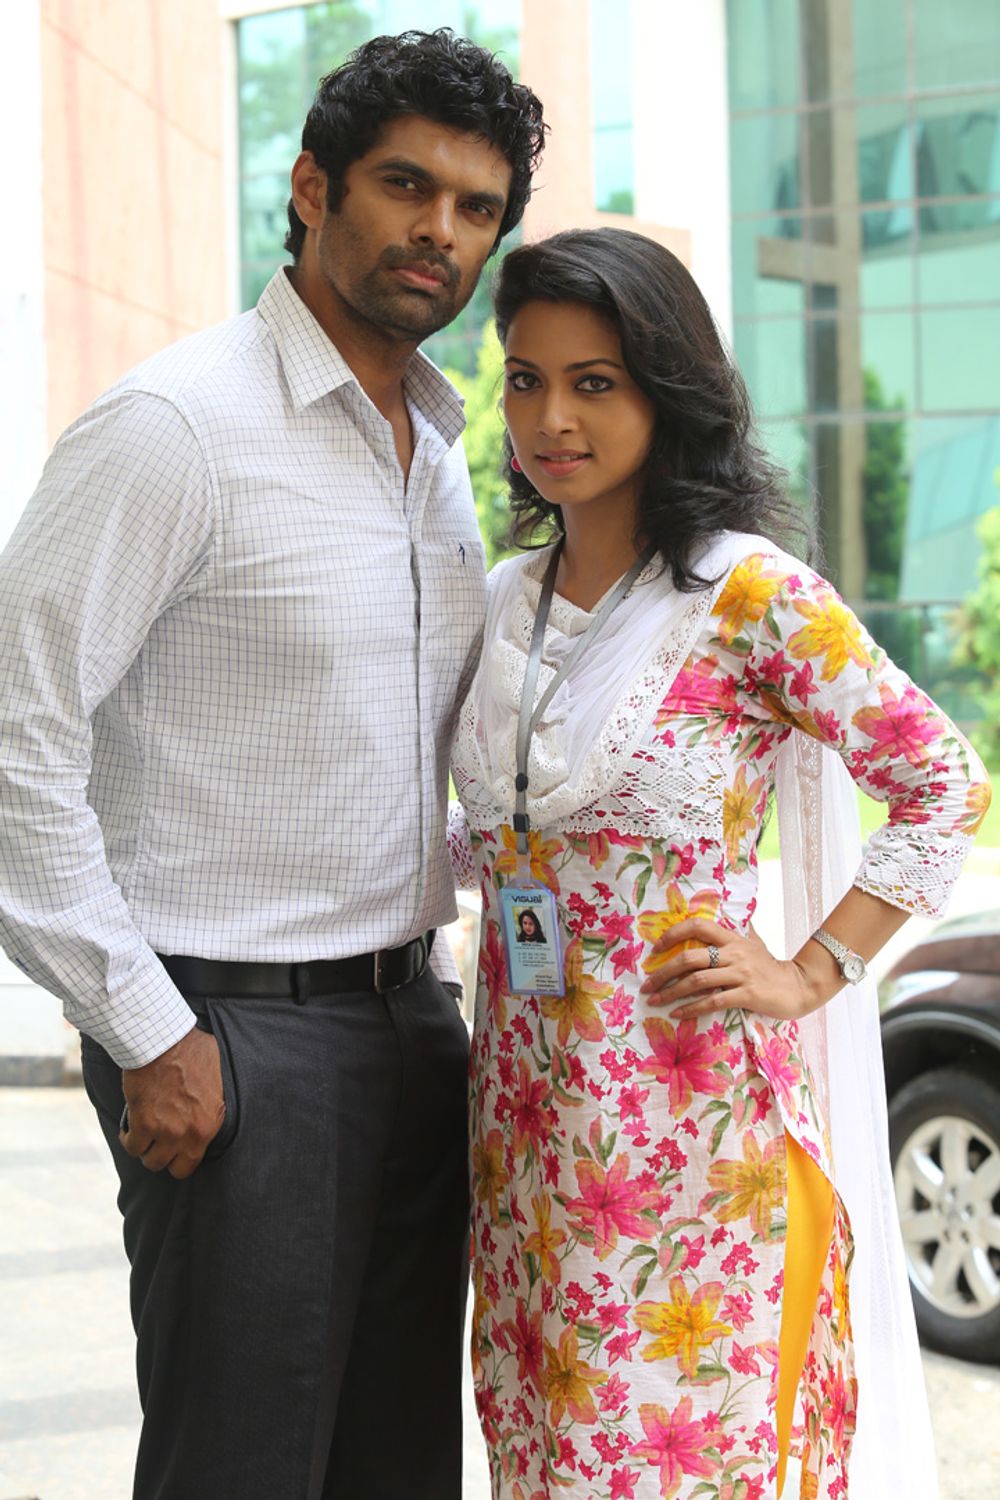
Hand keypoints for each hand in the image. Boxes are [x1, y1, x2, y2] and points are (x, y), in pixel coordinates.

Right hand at [120, 1025, 224, 1178]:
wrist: (163, 1040)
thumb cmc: (190, 1049)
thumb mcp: (215, 1074)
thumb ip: (212, 1097)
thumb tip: (208, 1101)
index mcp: (210, 1123)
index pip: (193, 1161)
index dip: (181, 1156)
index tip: (173, 1147)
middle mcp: (190, 1133)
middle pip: (172, 1167)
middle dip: (162, 1156)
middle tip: (157, 1142)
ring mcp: (167, 1132)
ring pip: (150, 1161)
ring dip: (145, 1149)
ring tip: (143, 1135)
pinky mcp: (144, 1124)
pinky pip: (132, 1146)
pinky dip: (127, 1139)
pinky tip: (128, 1129)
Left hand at [639, 917, 823, 1022]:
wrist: (799, 986)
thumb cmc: (771, 967)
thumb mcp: (754, 944)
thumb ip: (734, 935)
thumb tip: (718, 921)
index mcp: (732, 938)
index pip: (697, 927)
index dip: (673, 935)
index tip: (655, 950)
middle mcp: (734, 953)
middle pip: (690, 958)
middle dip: (663, 972)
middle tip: (647, 984)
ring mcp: (741, 974)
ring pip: (697, 980)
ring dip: (671, 992)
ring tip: (655, 1001)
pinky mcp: (747, 994)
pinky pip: (713, 1001)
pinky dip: (691, 1008)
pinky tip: (677, 1014)